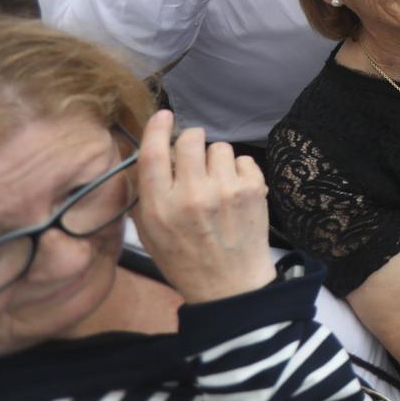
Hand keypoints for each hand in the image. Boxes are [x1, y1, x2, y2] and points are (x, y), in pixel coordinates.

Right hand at [131, 111, 275, 304]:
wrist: (230, 284)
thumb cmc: (184, 258)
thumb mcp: (150, 233)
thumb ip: (147, 194)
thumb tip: (152, 155)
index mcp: (159, 207)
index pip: (153, 154)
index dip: (157, 129)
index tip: (163, 116)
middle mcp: (191, 194)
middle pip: (191, 139)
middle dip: (191, 143)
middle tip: (193, 161)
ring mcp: (225, 190)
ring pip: (218, 147)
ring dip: (215, 160)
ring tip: (215, 183)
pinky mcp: (253, 188)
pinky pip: (242, 159)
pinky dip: (238, 171)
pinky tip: (234, 191)